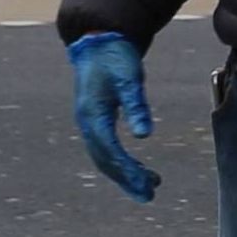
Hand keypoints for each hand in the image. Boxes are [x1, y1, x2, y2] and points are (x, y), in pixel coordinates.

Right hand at [68, 33, 159, 202]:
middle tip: (149, 195)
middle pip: (105, 160)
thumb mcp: (129, 78)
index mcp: (93, 114)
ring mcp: (88, 123)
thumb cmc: (115, 58)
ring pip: (104, 158)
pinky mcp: (94, 121)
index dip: (127, 169)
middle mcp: (87, 123)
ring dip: (124, 174)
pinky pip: (105, 149)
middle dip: (126, 179)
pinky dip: (120, 162)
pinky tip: (137, 168)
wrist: (98, 42)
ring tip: (150, 186)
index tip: (146, 185)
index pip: (110, 151)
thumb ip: (136, 105)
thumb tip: (144, 135)